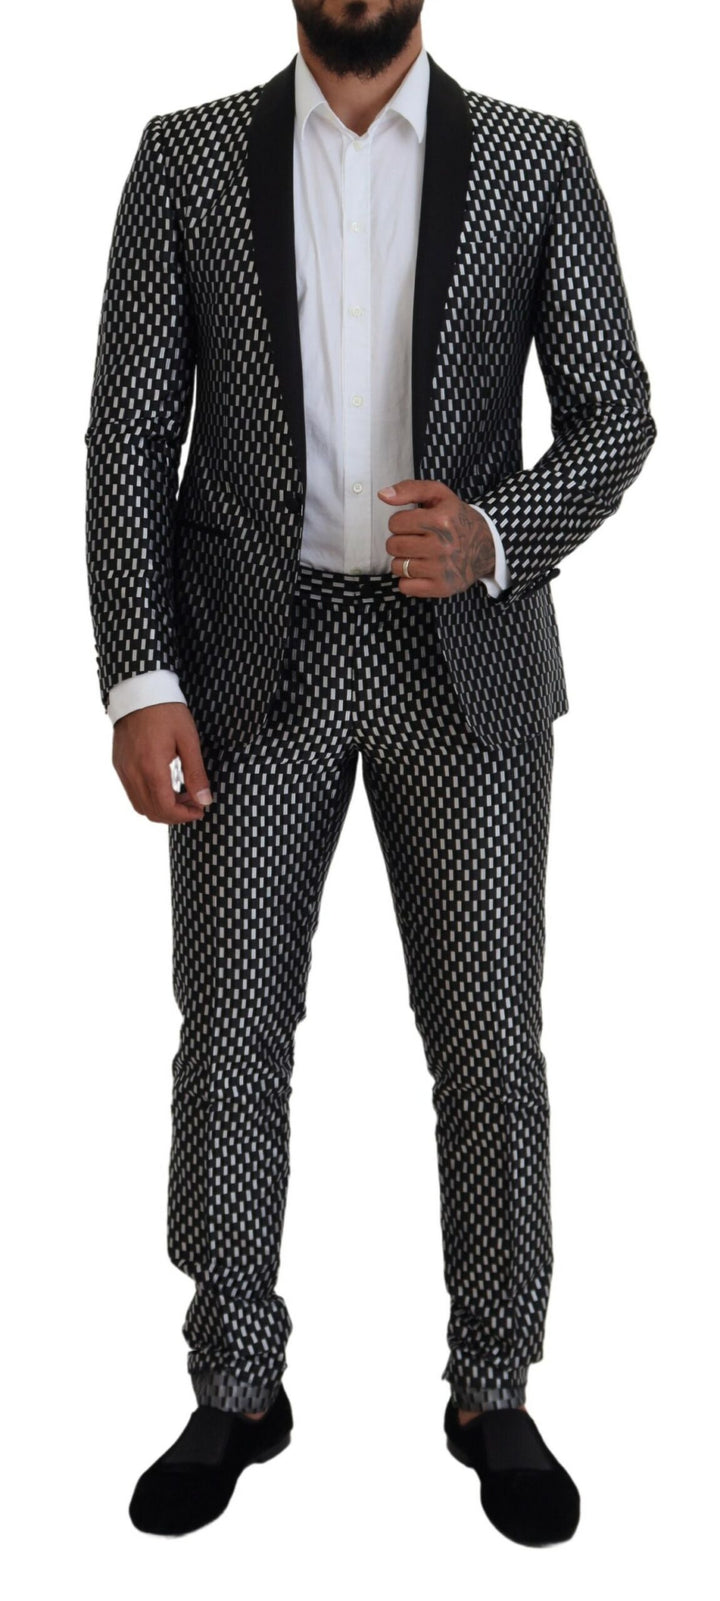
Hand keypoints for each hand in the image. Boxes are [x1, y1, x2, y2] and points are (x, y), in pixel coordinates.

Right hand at [112, 703, 213, 824]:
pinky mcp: (119, 764)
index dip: (184, 816)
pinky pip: (132, 793)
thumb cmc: (167, 711)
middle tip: (194, 804)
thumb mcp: (188, 740)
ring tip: (181, 795)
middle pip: (151, 812)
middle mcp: (132, 773)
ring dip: (161, 808)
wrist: (139, 690)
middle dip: (175, 815)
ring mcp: (123, 770)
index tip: (200, 810)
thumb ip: (196, 773)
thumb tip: (205, 800)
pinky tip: (165, 786)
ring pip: (139, 806)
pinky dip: (149, 798)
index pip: (165, 808)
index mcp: (151, 768)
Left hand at [379, 479, 495, 595]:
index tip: (413, 524)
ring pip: (397, 567)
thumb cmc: (456, 519)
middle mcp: (442, 545)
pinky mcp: (441, 587)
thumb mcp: (439, 495)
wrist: (486, 546)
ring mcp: (442, 569)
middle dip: (400, 541)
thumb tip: (383, 495)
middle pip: (393, 546)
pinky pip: (405, 586)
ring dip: (403, 561)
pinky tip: (421, 570)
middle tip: (415, 540)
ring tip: (419, 555)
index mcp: (441, 520)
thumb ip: (410, 489)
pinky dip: (408, 580)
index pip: (395, 523)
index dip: (400, 523)